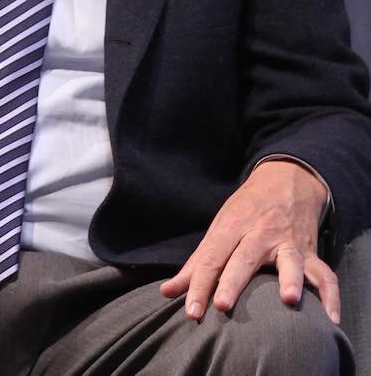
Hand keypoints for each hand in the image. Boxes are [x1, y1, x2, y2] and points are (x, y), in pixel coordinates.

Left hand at [160, 160, 338, 323]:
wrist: (286, 180)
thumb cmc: (246, 210)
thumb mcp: (220, 227)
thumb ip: (197, 263)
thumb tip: (167, 292)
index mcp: (233, 227)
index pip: (212, 257)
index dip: (199, 284)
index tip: (191, 311)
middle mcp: (260, 233)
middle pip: (244, 257)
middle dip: (233, 281)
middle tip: (222, 304)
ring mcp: (287, 242)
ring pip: (289, 260)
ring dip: (290, 278)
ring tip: (289, 300)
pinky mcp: (310, 252)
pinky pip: (325, 273)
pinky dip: (330, 295)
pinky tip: (330, 319)